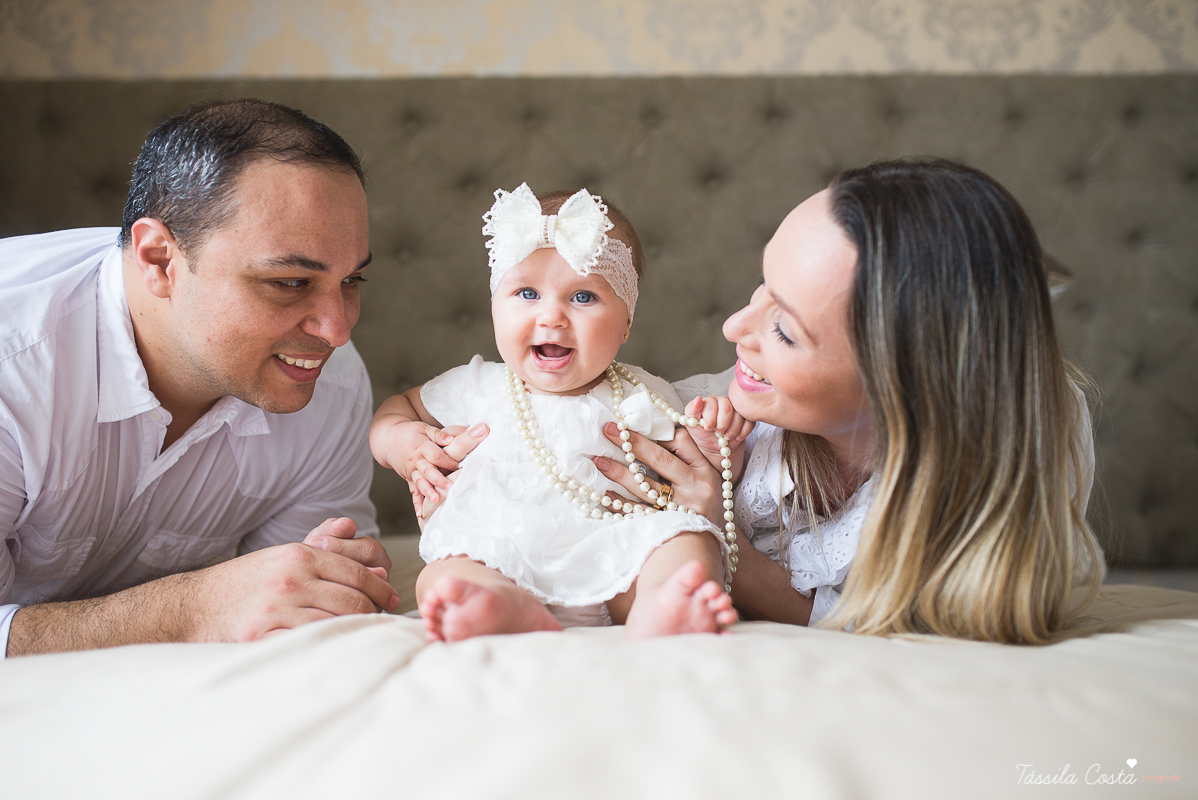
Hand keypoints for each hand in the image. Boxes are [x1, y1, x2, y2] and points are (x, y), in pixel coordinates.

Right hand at [188, 517, 399, 642]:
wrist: (196, 606)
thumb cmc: (246, 583)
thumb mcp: (283, 555)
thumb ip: (322, 545)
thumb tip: (357, 534)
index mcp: (300, 556)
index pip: (357, 573)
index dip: (381, 589)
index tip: (391, 600)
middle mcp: (291, 580)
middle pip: (354, 600)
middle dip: (376, 612)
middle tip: (383, 620)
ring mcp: (277, 609)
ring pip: (338, 622)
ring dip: (357, 631)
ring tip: (366, 635)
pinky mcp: (262, 636)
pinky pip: (311, 643)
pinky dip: (329, 646)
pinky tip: (336, 648)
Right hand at [390, 421, 488, 504]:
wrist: (388, 440)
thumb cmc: (410, 433)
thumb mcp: (424, 428)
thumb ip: (438, 434)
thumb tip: (451, 439)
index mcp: (422, 447)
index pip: (436, 456)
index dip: (448, 461)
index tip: (459, 467)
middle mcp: (416, 461)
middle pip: (428, 471)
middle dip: (438, 480)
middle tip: (450, 487)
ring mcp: (411, 471)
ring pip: (420, 483)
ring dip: (427, 492)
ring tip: (435, 501)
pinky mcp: (408, 478)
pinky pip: (412, 491)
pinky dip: (416, 503)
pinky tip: (420, 513)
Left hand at [592, 422, 725, 525]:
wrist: (712, 541)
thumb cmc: (706, 502)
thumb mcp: (707, 475)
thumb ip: (686, 455)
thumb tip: (655, 433)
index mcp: (704, 469)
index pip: (680, 442)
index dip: (655, 433)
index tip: (630, 425)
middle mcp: (694, 487)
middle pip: (660, 460)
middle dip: (632, 443)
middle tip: (608, 429)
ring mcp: (680, 507)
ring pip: (646, 487)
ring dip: (620, 473)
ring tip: (599, 461)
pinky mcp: (668, 525)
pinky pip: (640, 512)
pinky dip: (622, 503)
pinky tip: (607, 494)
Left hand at [683, 395, 753, 472]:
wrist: (715, 444)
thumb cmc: (702, 433)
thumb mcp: (692, 424)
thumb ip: (692, 411)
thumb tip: (698, 399)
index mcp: (710, 401)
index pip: (712, 405)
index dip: (710, 419)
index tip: (708, 428)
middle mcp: (723, 401)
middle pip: (727, 408)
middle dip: (722, 425)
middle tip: (718, 432)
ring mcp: (736, 408)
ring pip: (739, 416)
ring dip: (732, 431)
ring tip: (726, 436)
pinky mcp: (747, 416)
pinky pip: (750, 422)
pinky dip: (742, 433)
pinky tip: (736, 437)